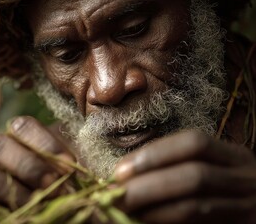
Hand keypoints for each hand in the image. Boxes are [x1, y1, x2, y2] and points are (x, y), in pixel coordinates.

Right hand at [0, 116, 73, 211]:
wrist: (40, 216)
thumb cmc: (57, 191)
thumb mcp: (68, 174)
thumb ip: (75, 164)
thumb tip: (103, 169)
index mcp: (11, 138)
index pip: (21, 125)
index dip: (47, 144)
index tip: (71, 166)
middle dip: (29, 166)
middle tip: (56, 185)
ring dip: (18, 192)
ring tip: (41, 205)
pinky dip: (1, 211)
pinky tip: (24, 215)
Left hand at [113, 130, 255, 223]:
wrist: (248, 217)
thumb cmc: (217, 194)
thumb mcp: (204, 173)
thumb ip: (171, 170)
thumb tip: (123, 175)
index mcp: (235, 157)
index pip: (195, 143)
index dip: (155, 153)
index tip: (120, 169)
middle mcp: (248, 179)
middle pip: (194, 175)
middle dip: (147, 184)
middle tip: (116, 193)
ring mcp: (249, 208)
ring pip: (195, 206)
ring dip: (152, 208)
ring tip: (124, 209)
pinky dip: (165, 221)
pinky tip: (145, 220)